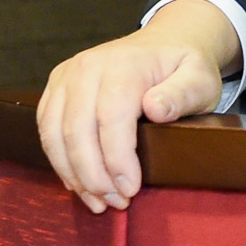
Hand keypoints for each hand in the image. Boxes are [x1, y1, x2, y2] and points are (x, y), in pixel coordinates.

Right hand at [35, 0, 239, 212]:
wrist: (164, 43)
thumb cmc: (184, 67)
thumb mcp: (200, 78)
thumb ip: (182, 94)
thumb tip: (155, 109)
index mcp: (124, 64)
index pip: (111, 118)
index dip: (117, 159)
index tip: (130, 189)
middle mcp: (88, 67)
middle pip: (77, 130)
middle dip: (94, 175)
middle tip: (115, 202)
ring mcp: (67, 76)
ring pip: (54, 134)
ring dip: (73, 174)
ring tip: (98, 200)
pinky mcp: (56, 88)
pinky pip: (46, 129)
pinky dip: (59, 161)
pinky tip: (78, 183)